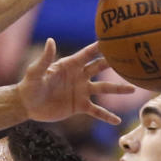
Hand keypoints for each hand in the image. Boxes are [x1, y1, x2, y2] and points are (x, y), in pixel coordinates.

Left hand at [18, 39, 135, 123]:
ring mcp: (81, 91)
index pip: (88, 54)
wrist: (27, 105)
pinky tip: (117, 121)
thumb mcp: (36, 72)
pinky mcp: (79, 106)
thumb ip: (45, 58)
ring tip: (133, 89)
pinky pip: (96, 111)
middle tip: (131, 60)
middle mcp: (79, 76)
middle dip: (115, 64)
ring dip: (118, 89)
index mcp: (70, 65)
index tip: (116, 39)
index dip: (100, 47)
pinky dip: (106, 116)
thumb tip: (50, 41)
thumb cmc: (30, 85)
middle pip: (100, 68)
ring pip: (103, 89)